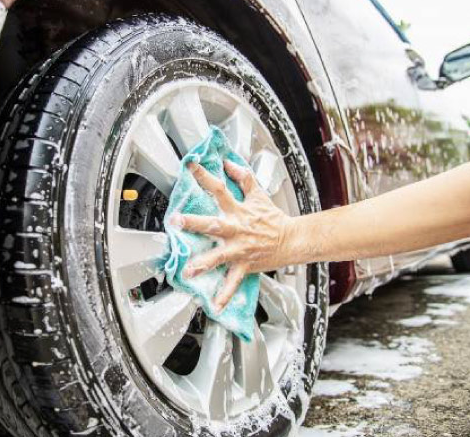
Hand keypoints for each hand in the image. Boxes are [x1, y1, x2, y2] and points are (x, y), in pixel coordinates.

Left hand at [169, 160, 293, 311]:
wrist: (293, 240)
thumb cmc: (273, 218)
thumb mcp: (258, 194)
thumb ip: (242, 178)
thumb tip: (229, 163)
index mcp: (238, 210)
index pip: (219, 189)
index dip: (205, 176)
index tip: (190, 167)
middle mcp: (236, 229)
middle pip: (213, 223)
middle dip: (194, 223)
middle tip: (176, 221)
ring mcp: (240, 249)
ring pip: (219, 256)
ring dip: (203, 263)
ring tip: (188, 271)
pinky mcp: (244, 265)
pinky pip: (233, 282)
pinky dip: (225, 295)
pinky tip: (214, 305)